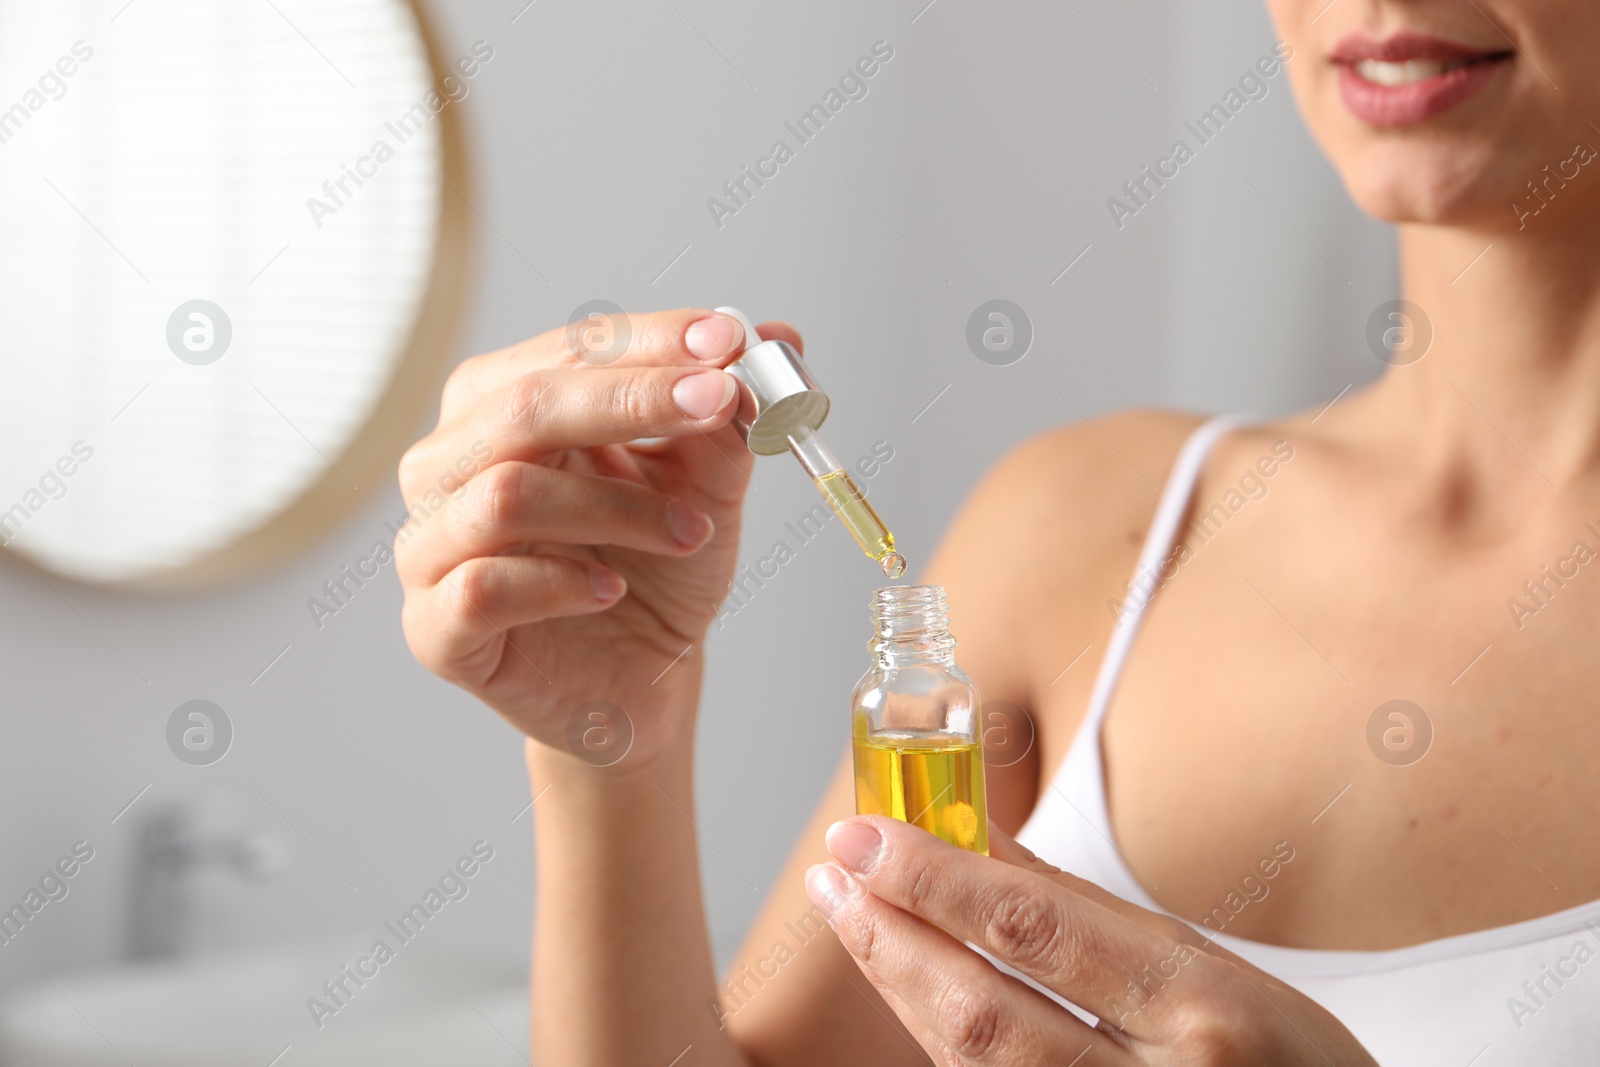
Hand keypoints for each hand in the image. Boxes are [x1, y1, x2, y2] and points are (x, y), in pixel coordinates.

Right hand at [396, 308, 800, 767]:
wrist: (642, 681)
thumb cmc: (657, 572)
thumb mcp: (705, 487)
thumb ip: (726, 419)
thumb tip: (776, 341)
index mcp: (501, 408)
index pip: (567, 351)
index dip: (648, 340)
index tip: (727, 341)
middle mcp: (449, 465)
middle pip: (523, 407)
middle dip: (631, 399)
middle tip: (719, 404)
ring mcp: (431, 547)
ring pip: (504, 495)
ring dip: (616, 507)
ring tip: (690, 533)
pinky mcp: (434, 629)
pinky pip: (482, 587)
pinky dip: (558, 584)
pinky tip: (610, 590)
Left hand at [808, 817, 1377, 1064]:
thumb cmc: (1289, 1066)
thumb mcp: (1216, 968)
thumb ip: (1085, 910)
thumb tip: (978, 835)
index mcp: (1202, 1007)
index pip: (1032, 928)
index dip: (931, 878)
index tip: (866, 835)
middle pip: (981, 1009)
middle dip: (890, 935)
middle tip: (835, 874)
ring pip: (969, 1064)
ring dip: (897, 986)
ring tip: (852, 917)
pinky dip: (938, 1041)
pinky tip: (909, 990)